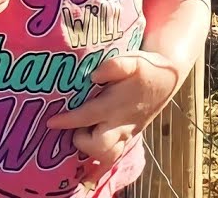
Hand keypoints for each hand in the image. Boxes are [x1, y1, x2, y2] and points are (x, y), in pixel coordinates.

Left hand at [46, 51, 182, 182]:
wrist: (167, 80)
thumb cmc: (146, 68)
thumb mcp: (134, 60)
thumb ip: (115, 65)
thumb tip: (95, 74)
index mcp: (116, 105)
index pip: (87, 116)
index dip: (67, 121)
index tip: (51, 122)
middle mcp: (121, 124)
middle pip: (98, 146)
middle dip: (82, 141)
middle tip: (74, 127)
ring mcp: (126, 133)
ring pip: (108, 156)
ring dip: (92, 151)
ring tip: (82, 136)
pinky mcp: (129, 137)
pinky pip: (114, 155)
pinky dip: (101, 158)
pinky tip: (89, 151)